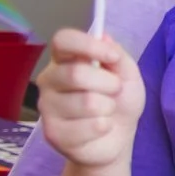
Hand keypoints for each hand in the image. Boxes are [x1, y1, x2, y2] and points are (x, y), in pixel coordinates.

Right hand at [36, 30, 143, 168]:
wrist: (117, 138)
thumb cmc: (119, 101)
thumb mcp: (127, 75)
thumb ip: (118, 56)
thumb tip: (104, 37)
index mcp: (64, 60)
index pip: (63, 40)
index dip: (89, 45)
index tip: (113, 57)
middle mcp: (49, 80)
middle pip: (76, 73)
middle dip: (109, 84)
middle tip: (115, 91)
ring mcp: (47, 107)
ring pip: (87, 102)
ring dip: (108, 107)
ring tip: (106, 111)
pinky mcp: (53, 134)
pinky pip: (91, 126)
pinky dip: (105, 126)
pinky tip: (100, 128)